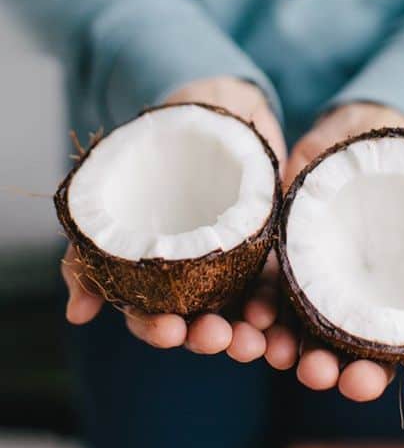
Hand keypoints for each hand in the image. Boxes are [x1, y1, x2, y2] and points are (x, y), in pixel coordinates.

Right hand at [62, 76, 289, 362]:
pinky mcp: (271, 247)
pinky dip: (280, 304)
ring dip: (247, 332)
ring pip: (241, 310)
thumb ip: (92, 246)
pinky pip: (278, 283)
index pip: (155, 314)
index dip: (159, 329)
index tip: (171, 330)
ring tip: (256, 338)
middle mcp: (197, 275)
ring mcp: (236, 263)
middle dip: (208, 336)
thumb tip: (77, 316)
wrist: (220, 108)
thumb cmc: (162, 148)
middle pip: (201, 319)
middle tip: (219, 338)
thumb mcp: (117, 189)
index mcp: (159, 271)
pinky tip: (281, 314)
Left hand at [274, 102, 403, 401]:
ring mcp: (323, 285)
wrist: (356, 132)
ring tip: (299, 363)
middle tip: (351, 382)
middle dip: (357, 376)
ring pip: (312, 336)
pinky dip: (263, 314)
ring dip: (304, 356)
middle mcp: (363, 301)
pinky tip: (258, 322)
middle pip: (363, 355)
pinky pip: (270, 295)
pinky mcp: (286, 264)